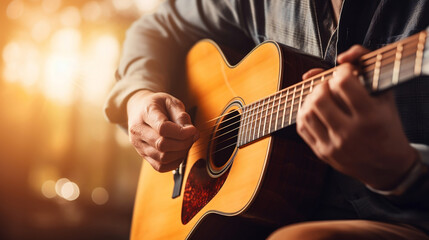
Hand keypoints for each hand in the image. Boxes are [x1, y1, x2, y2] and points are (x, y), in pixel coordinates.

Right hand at [127, 90, 198, 171]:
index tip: (193, 130)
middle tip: (191, 136)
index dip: (181, 132)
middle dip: (183, 143)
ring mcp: (138, 144)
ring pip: (162, 158)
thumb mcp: (171, 102)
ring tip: (186, 143)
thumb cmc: (157, 104)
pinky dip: (174, 162)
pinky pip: (160, 166)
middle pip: (162, 145)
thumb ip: (182, 116)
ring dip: (180, 153)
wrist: (139, 108)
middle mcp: (138, 130)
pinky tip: (179, 152)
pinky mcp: (142, 155)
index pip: (163, 128)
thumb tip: (192, 132)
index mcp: (145, 113)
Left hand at [296, 45, 417, 189]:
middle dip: (322, 84)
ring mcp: (334, 145)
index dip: (341, 71)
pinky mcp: (322, 153)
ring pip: (306, 112)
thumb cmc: (386, 125)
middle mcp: (351, 133)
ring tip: (322, 96)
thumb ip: (366, 67)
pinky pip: (302, 127)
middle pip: (320, 98)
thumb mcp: (385, 95)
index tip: (346, 73)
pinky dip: (304, 113)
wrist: (387, 167)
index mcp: (370, 117)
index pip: (343, 84)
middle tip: (331, 85)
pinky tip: (315, 110)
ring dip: (310, 98)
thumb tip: (342, 56)